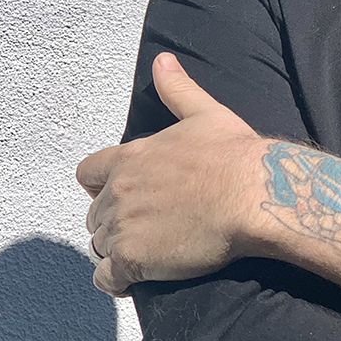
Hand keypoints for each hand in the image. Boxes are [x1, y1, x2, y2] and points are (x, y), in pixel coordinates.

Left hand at [76, 53, 265, 296]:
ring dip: (119, 249)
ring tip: (152, 250)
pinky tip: (140, 277)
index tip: (126, 193)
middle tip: (151, 225)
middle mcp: (117, 191)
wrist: (253, 194)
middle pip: (96, 214)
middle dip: (117, 221)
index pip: (88, 174)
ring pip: (101, 246)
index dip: (102, 185)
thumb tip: (163, 60)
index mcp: (129, 157)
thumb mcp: (205, 113)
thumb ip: (177, 89)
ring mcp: (122, 227)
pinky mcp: (133, 260)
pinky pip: (107, 278)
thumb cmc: (233, 153)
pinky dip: (118, 280)